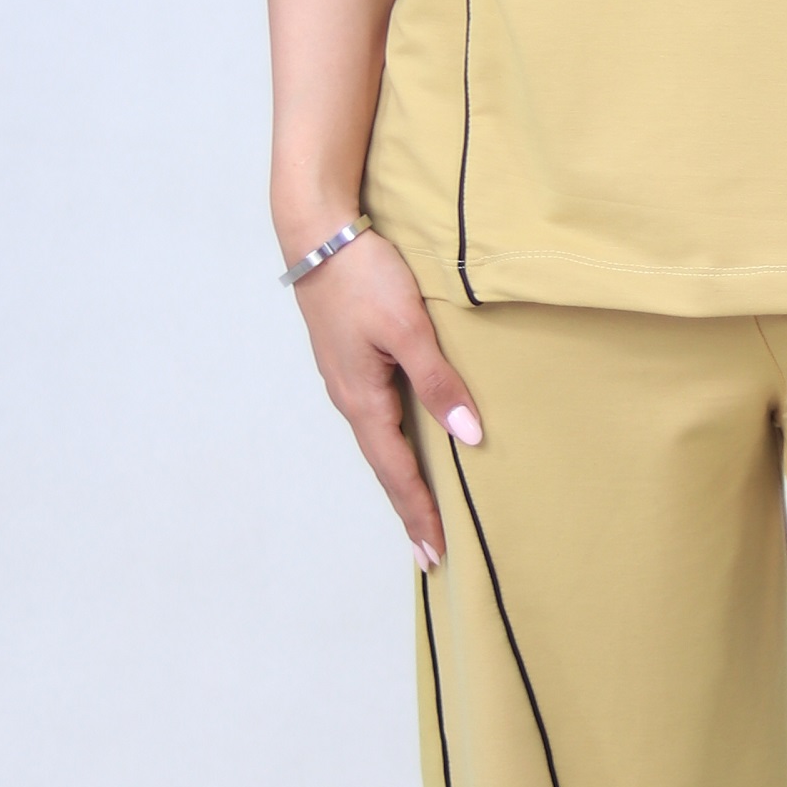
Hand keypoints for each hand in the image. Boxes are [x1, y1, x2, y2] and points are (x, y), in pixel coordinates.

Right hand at [286, 227, 480, 569]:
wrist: (317, 233)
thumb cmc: (363, 276)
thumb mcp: (408, 328)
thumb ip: (439, 381)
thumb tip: (469, 435)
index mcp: (363, 398)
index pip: (396, 471)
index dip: (418, 512)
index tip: (437, 552)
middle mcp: (350, 398)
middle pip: (384, 467)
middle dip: (408, 510)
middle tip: (431, 552)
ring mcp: (346, 380)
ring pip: (378, 444)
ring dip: (400, 481)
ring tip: (420, 511)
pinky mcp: (349, 362)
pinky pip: (375, 419)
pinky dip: (393, 447)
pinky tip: (405, 447)